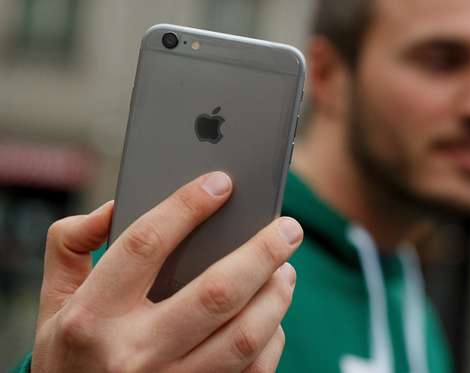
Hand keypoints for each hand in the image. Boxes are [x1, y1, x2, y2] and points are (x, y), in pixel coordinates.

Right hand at [31, 172, 302, 372]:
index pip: (145, 245)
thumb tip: (113, 206)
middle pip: (215, 292)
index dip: (187, 206)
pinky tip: (271, 314)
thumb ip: (70, 245)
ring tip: (286, 269)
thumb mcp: (54, 301)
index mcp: (91, 317)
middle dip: (262, 252)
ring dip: (276, 296)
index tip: (221, 183)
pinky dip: (273, 337)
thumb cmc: (72, 354)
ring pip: (244, 336)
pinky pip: (253, 371)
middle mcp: (132, 353)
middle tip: (288, 228)